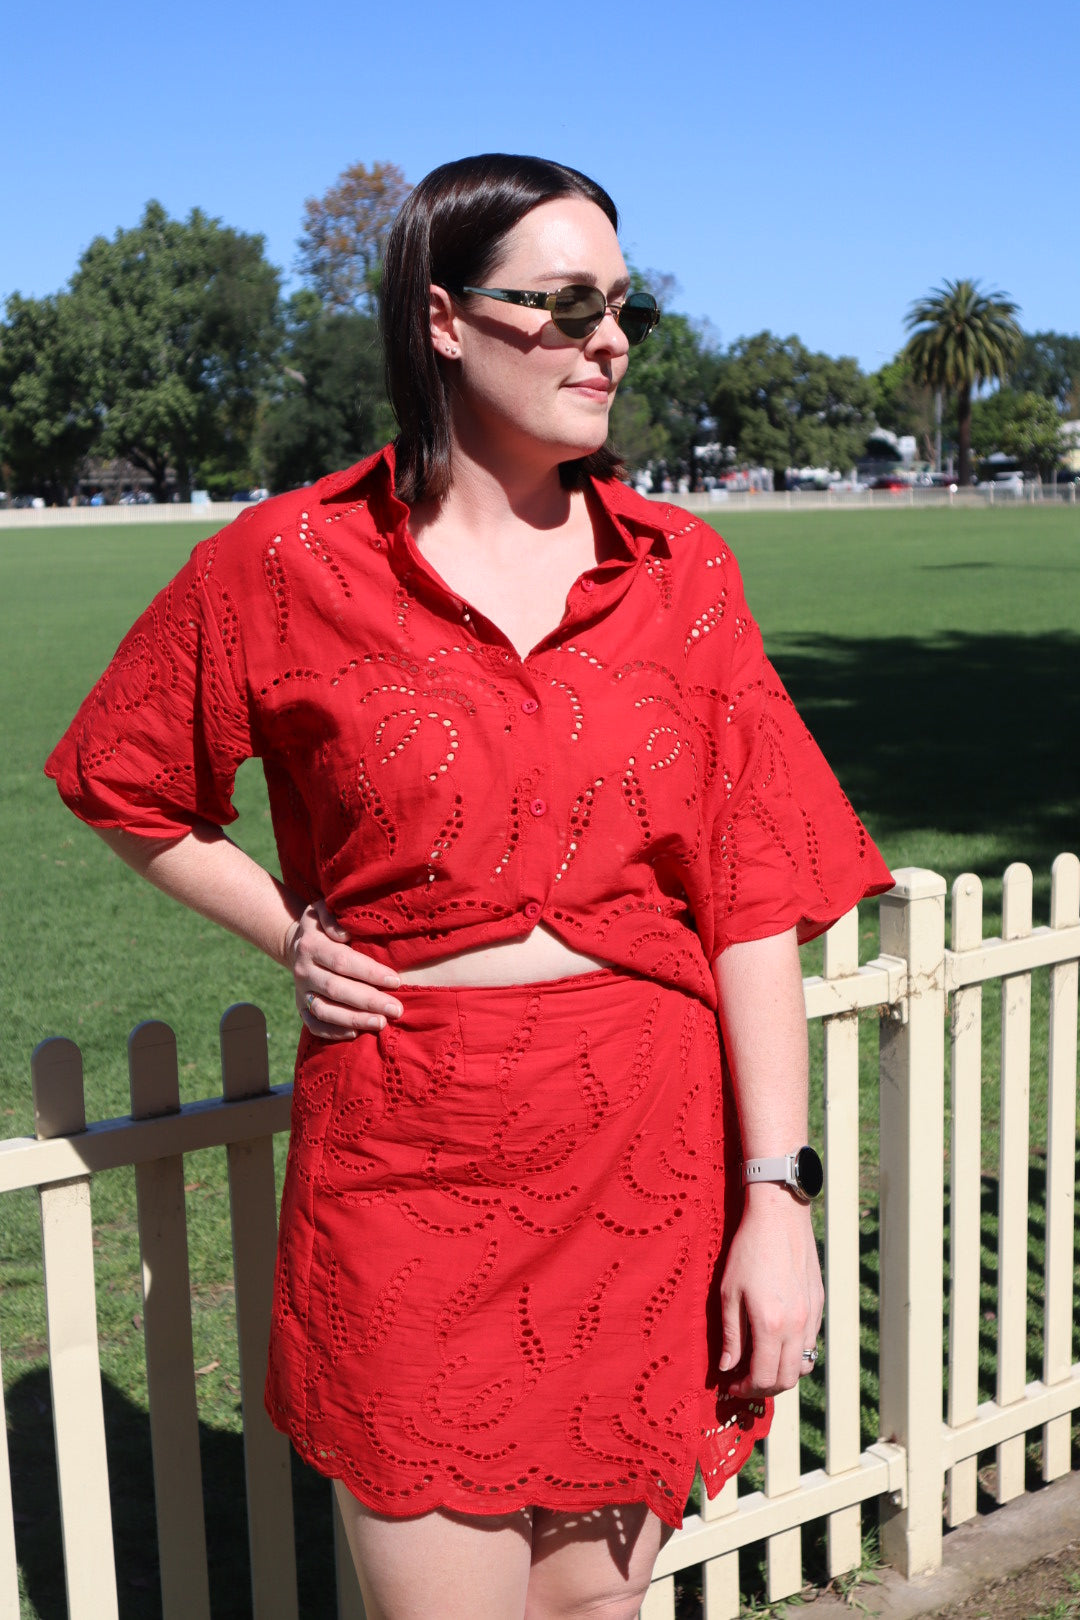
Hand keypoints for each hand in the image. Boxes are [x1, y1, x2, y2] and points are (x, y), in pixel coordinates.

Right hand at [285, 900, 402, 1040]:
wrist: (297, 943)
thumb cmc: (324, 926)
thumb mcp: (324, 909)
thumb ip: (333, 915)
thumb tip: (344, 933)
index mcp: (311, 945)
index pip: (342, 961)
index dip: (369, 972)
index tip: (396, 981)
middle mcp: (303, 970)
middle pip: (336, 989)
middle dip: (369, 1001)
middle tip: (396, 1009)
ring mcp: (301, 990)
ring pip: (324, 1010)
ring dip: (353, 1019)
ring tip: (381, 1023)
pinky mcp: (300, 1006)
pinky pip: (313, 1024)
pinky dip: (332, 1032)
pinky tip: (356, 1034)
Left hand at [716, 1184, 823, 1397]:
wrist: (780, 1217)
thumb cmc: (748, 1250)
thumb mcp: (729, 1293)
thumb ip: (731, 1336)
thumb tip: (727, 1368)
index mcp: (770, 1325)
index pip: (763, 1378)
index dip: (745, 1390)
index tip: (730, 1386)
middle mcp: (796, 1326)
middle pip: (787, 1379)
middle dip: (764, 1388)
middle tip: (744, 1382)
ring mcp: (812, 1316)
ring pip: (804, 1365)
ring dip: (782, 1373)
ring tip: (760, 1364)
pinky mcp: (819, 1305)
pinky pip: (811, 1342)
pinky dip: (795, 1354)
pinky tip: (776, 1342)